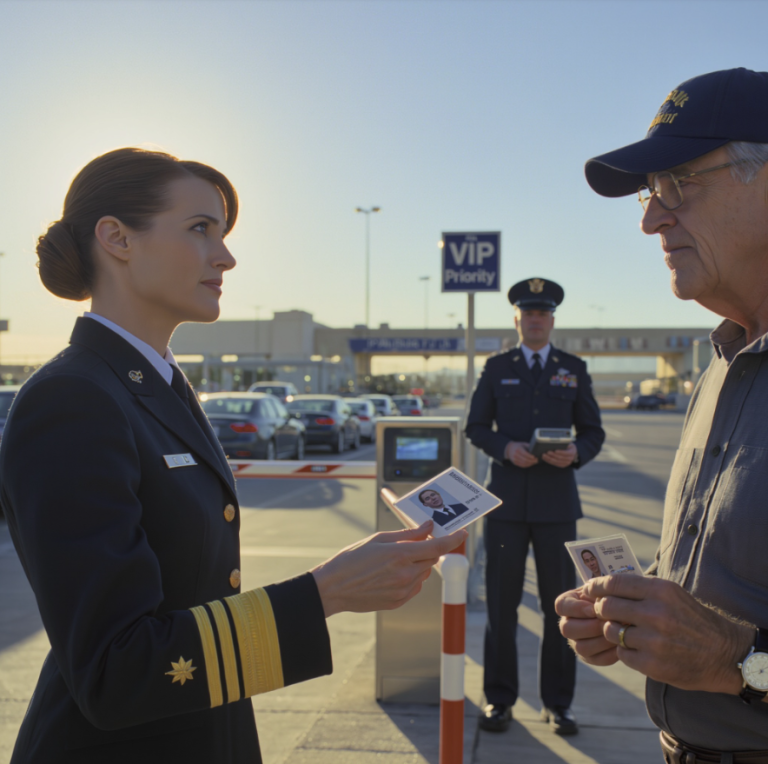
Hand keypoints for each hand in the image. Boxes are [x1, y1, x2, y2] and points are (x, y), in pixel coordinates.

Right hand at [311, 521, 467, 616]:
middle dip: (429, 549)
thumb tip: (428, 527)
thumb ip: (407, 534)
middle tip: (416, 543)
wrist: (333, 588)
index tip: (462, 534)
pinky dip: (411, 577)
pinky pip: (415, 587)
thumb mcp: (378, 539)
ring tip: (395, 560)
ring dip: (418, 564)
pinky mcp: (398, 601)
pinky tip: (392, 573)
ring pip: (424, 573)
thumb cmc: (352, 559)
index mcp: (400, 554)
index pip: (437, 546)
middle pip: (432, 559)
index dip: (453, 539)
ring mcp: (403, 591)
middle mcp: (405, 574)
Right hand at [504, 441, 537, 467]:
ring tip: (535, 462)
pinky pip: (522, 465)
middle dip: (532, 461)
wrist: (509, 449)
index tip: (535, 457)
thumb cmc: (518, 446)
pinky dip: (527, 465)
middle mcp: (515, 454)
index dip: (530, 456)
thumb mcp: (523, 444)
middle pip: (525, 460)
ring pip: (524, 463)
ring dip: (530, 464)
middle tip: (537, 460)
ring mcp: (514, 459)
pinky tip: (531, 464)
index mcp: (518, 449)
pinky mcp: (515, 463)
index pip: (525, 454)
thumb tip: (536, 450)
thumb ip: (529, 446)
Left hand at [541, 443, 577, 467]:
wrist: (570, 451)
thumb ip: (563, 443)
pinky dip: (549, 461)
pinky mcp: (562, 465)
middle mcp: (570, 459)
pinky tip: (545, 458)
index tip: (555, 450)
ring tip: (544, 455)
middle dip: (553, 455)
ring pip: (557, 461)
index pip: (566, 453)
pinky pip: (555, 464)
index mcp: (572, 452)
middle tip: (547, 452)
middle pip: (560, 458)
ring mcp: (566, 463)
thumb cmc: (567, 445)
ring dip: (549, 458)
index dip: (561, 452)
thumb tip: (555, 442)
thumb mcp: (567, 443)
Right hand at [556, 587, 618, 665]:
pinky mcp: (591, 657)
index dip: (576, 609)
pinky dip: (611, 653)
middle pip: (567, 629)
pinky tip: (622, 643)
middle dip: (590, 626)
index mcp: (568, 604)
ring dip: (601, 640)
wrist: (625, 612)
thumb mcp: (605, 589)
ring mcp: (577, 643)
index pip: (561, 606)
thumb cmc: (613, 596)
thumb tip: (601, 603)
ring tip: (618, 633)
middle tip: (608, 623)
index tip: (594, 608)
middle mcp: (568, 624)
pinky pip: (598, 659)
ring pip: (581, 647)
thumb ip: (600, 592)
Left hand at [584, 574, 753, 692]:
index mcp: (660, 591)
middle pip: (606, 606)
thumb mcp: (672, 594)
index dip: (596, 586)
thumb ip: (641, 588)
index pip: (614, 583)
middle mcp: (656, 613)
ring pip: (611, 631)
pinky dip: (625, 651)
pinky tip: (639, 649)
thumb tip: (603, 584)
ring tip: (625, 632)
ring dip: (613, 632)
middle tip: (604, 612)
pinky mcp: (652, 664)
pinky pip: (622, 653)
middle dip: (601, 609)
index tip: (589, 589)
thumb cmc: (692, 619)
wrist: (724, 654)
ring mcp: (654, 641)